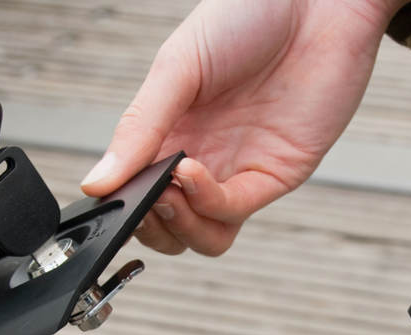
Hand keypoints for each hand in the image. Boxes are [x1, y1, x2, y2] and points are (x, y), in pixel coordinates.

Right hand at [79, 0, 405, 255]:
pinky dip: (206, 203)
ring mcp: (238, 170)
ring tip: (166, 192)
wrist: (314, 3)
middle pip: (168, 223)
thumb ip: (138, 128)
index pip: (137, 189)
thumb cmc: (246, 17)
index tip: (110, 193)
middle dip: (149, 223)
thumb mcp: (176, 68)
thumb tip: (95, 183)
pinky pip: (233, 212)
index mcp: (171, 129)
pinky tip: (189, 173)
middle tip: (141, 196)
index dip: (122, 201)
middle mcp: (203, 156)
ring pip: (201, 234)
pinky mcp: (275, 176)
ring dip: (178, 226)